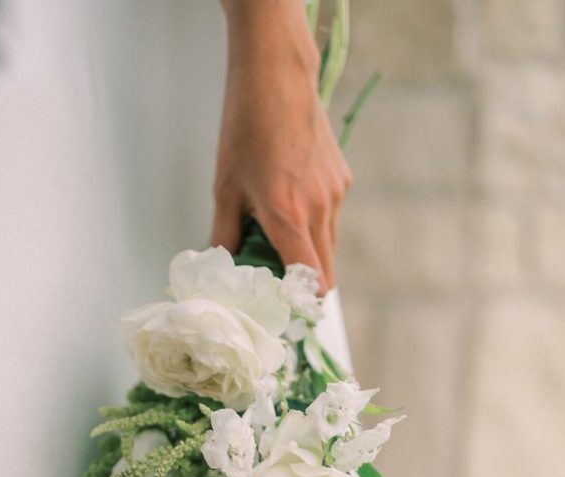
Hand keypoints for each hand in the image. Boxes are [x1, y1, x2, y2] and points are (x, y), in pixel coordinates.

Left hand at [212, 1, 351, 293]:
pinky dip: (314, 229)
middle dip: (304, 287)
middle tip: (277, 287)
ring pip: (329, 247)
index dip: (300, 304)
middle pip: (326, 273)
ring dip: (309, 257)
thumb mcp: (224, 189)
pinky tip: (290, 211)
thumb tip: (221, 267)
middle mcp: (319, 210)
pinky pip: (331, 220)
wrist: (277, 78)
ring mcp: (336, 195)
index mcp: (288, 217)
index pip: (309, 281)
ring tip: (277, 246)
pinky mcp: (342, 180)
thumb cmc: (245, 130)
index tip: (283, 310)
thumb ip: (224, 235)